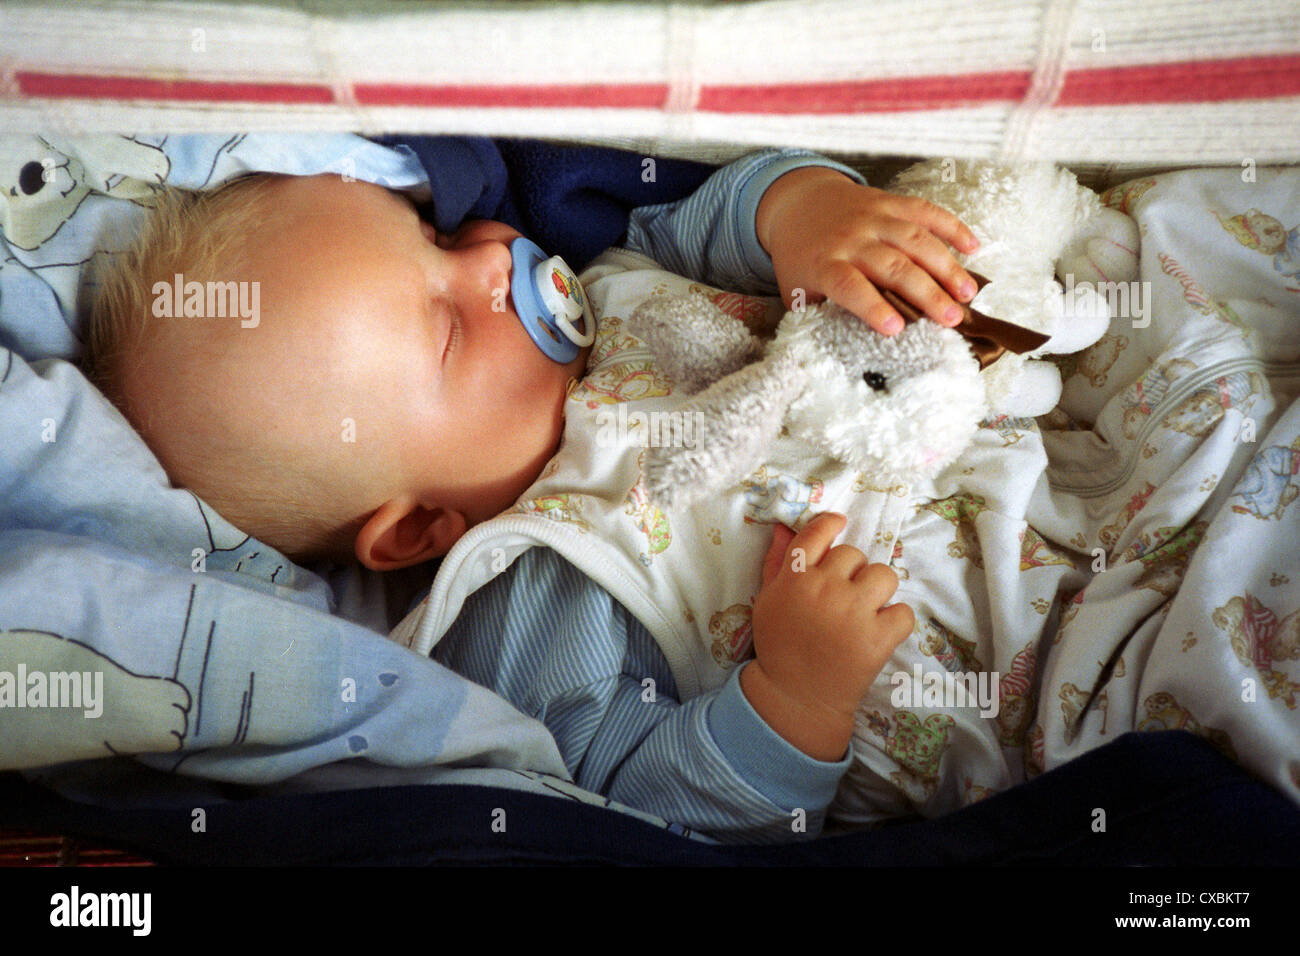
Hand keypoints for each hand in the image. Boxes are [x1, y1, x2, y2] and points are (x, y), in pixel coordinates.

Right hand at [740, 513, 914, 760]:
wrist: (797, 697)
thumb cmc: (781, 645)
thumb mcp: (769, 600)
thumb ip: (778, 561)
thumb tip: (785, 525)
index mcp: (794, 579)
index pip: (818, 533)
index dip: (831, 524)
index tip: (840, 525)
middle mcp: (824, 589)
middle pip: (854, 555)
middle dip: (852, 572)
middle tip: (843, 597)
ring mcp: (853, 613)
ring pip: (884, 575)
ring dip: (878, 592)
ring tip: (865, 612)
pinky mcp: (878, 638)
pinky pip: (903, 611)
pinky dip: (895, 622)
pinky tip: (878, 633)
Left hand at [756, 165, 980, 334]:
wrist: (797, 201)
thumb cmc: (801, 257)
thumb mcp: (797, 290)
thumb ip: (818, 314)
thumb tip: (842, 348)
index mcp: (825, 264)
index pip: (850, 287)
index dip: (873, 307)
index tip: (896, 328)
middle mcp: (851, 239)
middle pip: (893, 266)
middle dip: (926, 293)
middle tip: (952, 318)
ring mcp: (873, 217)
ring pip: (915, 239)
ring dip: (946, 265)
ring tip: (968, 293)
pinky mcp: (890, 201)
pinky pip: (924, 210)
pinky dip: (951, 226)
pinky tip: (973, 246)